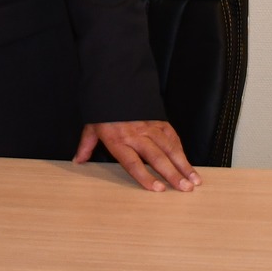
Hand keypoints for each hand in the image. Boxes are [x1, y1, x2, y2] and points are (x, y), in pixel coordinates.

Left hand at [74, 119, 199, 192]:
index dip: (146, 177)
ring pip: (169, 147)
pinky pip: (172, 136)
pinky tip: (188, 162)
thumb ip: (86, 145)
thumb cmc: (103, 108)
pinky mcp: (158, 120)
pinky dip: (181, 149)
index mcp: (118, 140)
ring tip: (194, 180)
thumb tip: (77, 161)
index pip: (133, 163)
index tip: (158, 190)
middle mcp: (136, 134)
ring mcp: (149, 126)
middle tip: (185, 188)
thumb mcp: (91, 126)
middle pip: (157, 157)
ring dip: (183, 164)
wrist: (114, 80)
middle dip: (173, 174)